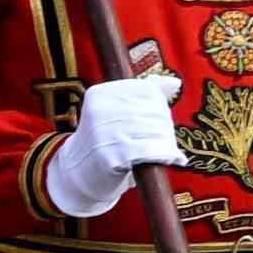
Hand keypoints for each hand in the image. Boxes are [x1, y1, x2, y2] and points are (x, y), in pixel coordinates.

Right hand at [43, 77, 189, 217]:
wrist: (77, 171)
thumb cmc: (105, 138)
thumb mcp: (118, 110)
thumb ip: (146, 94)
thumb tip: (174, 82)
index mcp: (100, 93)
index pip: (148, 90)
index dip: (160, 106)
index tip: (159, 118)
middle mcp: (99, 110)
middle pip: (153, 112)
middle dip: (165, 126)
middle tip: (166, 138)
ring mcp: (103, 134)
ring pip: (155, 131)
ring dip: (168, 142)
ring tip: (168, 149)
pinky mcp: (110, 157)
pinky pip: (150, 151)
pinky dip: (166, 154)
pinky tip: (172, 158)